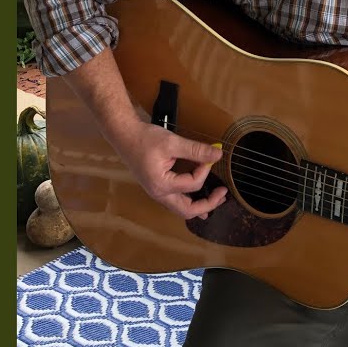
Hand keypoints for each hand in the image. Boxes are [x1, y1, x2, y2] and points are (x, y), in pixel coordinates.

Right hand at [108, 119, 228, 219]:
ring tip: (217, 199)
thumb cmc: (145, 138)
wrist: (124, 135)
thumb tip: (218, 154)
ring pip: (182, 209)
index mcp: (162, 185)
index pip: (193, 185)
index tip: (209, 156)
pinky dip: (190, 201)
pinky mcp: (158, 188)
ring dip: (200, 206)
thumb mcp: (173, 142)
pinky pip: (177, 201)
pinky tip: (200, 198)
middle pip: (188, 211)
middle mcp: (159, 194)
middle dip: (208, 204)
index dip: (205, 170)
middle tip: (223, 194)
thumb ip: (196, 150)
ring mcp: (158, 193)